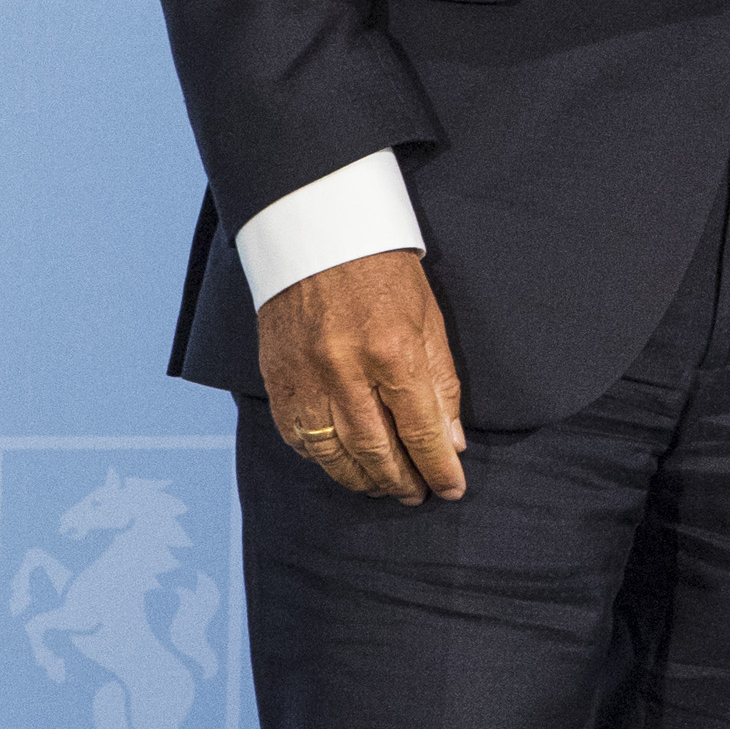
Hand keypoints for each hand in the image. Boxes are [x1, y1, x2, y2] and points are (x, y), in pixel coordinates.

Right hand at [257, 249, 466, 504]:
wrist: (318, 234)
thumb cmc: (382, 271)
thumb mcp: (428, 318)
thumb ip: (441, 383)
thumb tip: (451, 441)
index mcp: (392, 350)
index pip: (420, 429)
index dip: (438, 466)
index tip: (452, 488)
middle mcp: (344, 371)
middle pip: (376, 450)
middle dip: (402, 480)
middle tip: (417, 494)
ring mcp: (305, 379)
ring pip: (334, 455)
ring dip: (363, 479)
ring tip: (385, 487)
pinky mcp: (277, 380)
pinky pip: (298, 439)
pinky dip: (323, 459)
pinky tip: (342, 464)